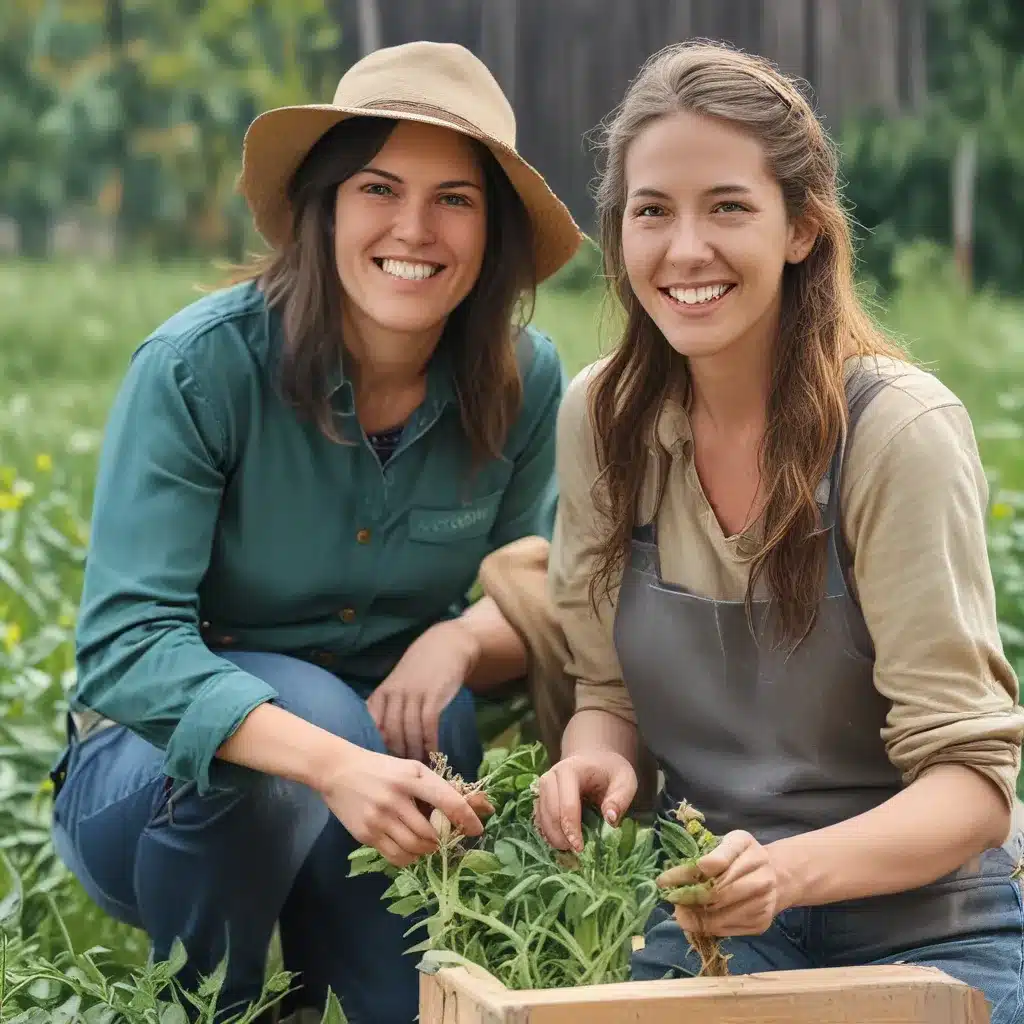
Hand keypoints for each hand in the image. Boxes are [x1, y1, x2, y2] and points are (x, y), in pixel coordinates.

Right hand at [318, 742, 491, 866]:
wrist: (338, 771)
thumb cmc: (382, 769)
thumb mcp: (411, 769)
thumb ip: (437, 787)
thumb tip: (472, 805)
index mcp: (411, 778)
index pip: (448, 801)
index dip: (467, 818)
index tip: (477, 829)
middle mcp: (396, 798)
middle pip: (431, 833)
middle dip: (443, 840)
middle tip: (446, 838)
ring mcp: (379, 818)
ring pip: (415, 848)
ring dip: (428, 851)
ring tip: (429, 844)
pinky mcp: (366, 834)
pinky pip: (396, 857)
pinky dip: (410, 858)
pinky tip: (411, 850)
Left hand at [367, 619, 478, 763]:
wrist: (447, 644)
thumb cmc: (421, 668)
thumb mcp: (398, 684)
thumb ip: (389, 706)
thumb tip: (382, 737)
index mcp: (382, 693)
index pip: (372, 725)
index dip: (375, 746)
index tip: (381, 764)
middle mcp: (394, 694)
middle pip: (390, 733)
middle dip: (396, 756)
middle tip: (403, 773)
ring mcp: (414, 694)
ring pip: (409, 732)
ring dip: (414, 753)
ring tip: (419, 769)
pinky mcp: (433, 696)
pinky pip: (428, 726)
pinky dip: (430, 743)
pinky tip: (433, 754)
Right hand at [534, 751, 637, 851]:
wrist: (594, 759)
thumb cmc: (610, 771)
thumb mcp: (625, 780)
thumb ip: (620, 798)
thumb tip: (610, 819)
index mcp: (571, 770)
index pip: (567, 802)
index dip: (571, 826)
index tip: (580, 848)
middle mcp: (552, 776)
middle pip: (549, 809)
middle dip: (559, 834)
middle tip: (574, 852)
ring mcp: (544, 786)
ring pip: (540, 814)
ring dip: (551, 835)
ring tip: (567, 850)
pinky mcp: (542, 797)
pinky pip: (539, 817)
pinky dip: (547, 832)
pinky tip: (560, 843)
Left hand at [658, 830, 785, 935]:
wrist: (775, 877)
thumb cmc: (737, 857)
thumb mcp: (721, 845)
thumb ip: (701, 856)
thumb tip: (673, 880)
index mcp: (743, 842)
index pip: (715, 860)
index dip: (687, 872)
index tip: (664, 880)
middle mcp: (759, 869)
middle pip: (717, 890)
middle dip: (688, 897)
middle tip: (670, 900)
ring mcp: (764, 897)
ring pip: (721, 913)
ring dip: (696, 916)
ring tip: (680, 913)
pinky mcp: (762, 921)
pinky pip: (729, 928)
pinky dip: (709, 927)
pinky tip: (698, 921)